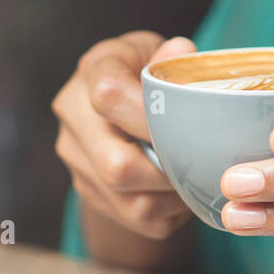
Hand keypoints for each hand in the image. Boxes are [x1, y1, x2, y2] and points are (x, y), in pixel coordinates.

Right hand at [52, 31, 195, 238]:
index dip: (153, 119)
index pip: (109, 98)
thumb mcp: (158, 52)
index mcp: (93, 71)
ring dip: (174, 198)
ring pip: (131, 204)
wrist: (118, 106)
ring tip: (194, 178)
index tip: (186, 124)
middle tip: (199, 163)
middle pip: (116, 167)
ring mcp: (77, 161)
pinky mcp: (89, 192)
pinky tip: (180, 191)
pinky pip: (138, 220)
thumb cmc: (147, 72)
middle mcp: (73, 118)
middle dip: (168, 171)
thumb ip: (170, 60)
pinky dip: (169, 212)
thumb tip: (182, 53)